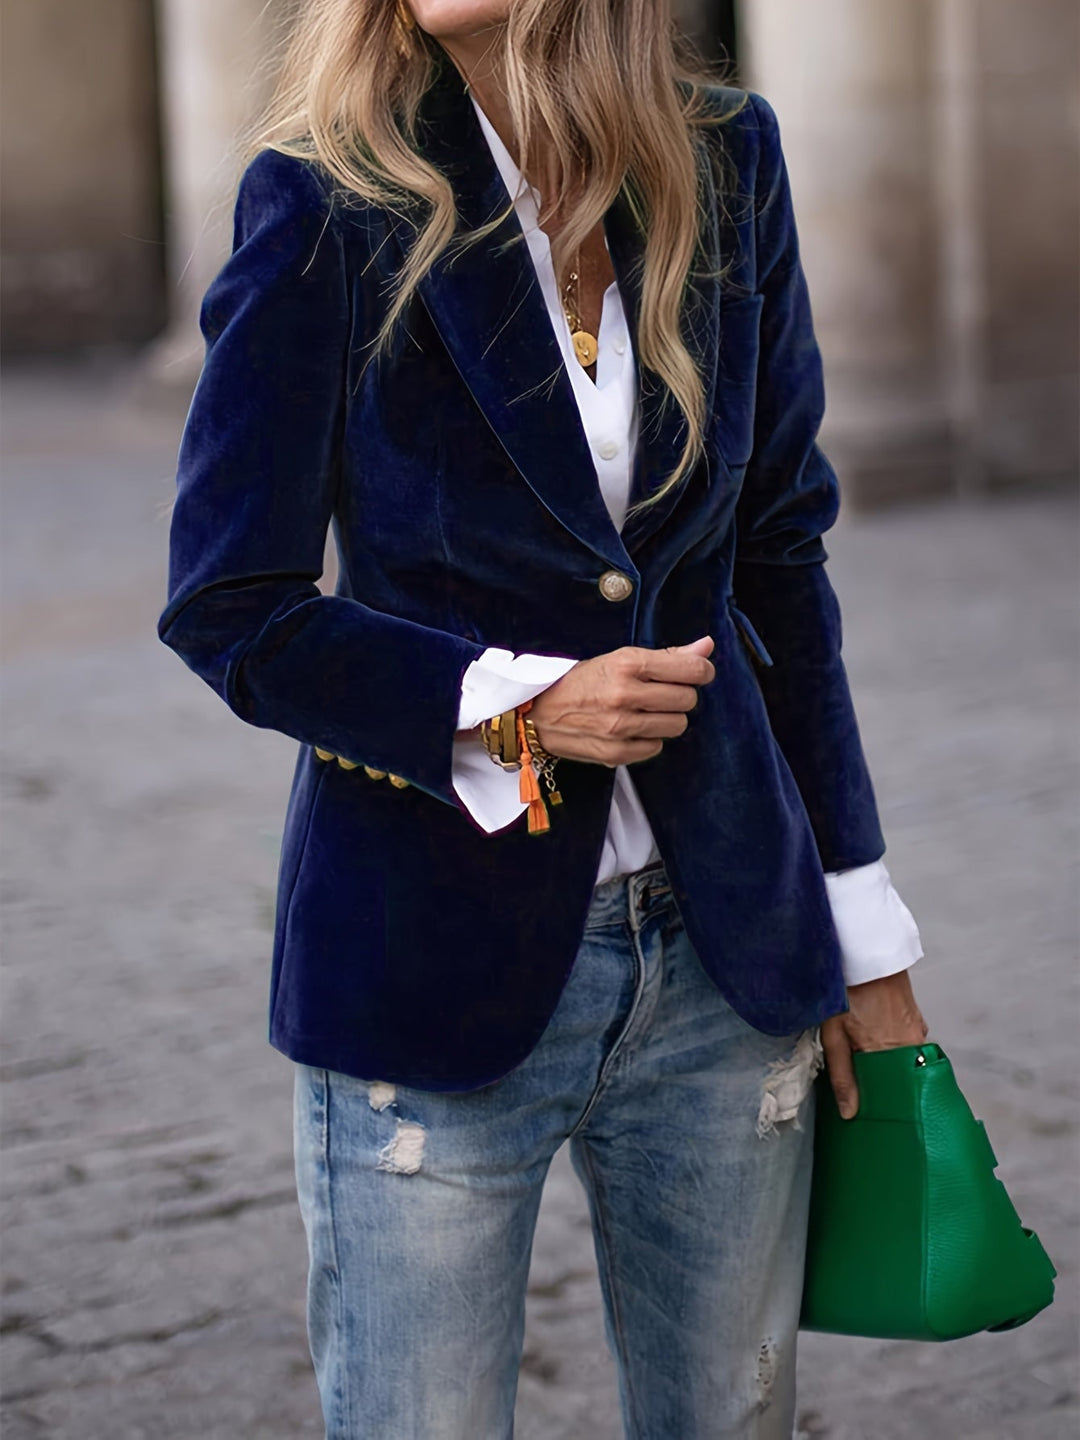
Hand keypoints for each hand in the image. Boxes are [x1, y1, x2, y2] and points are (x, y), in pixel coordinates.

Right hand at [528, 636, 715, 766]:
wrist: (537, 714)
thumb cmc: (580, 682)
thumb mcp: (618, 659)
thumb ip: (667, 655)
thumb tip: (707, 646)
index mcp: (627, 664)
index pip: (691, 669)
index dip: (702, 670)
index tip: (697, 672)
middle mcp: (625, 695)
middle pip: (687, 699)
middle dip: (681, 694)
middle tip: (663, 692)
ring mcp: (621, 727)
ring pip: (677, 725)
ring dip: (668, 718)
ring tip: (647, 711)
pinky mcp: (617, 753)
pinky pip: (657, 747)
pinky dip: (650, 739)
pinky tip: (633, 728)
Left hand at [821, 970, 928, 1119]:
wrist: (867, 953)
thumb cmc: (847, 991)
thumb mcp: (834, 1034)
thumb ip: (842, 1074)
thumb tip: (850, 1112)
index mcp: (892, 1053)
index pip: (893, 1094)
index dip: (882, 1104)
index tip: (871, 1114)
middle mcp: (911, 1045)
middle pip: (902, 1078)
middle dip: (886, 1086)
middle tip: (868, 1093)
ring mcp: (917, 1031)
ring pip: (906, 1061)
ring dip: (890, 1066)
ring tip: (870, 1068)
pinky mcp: (917, 1019)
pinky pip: (910, 1044)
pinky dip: (896, 1049)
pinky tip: (880, 1046)